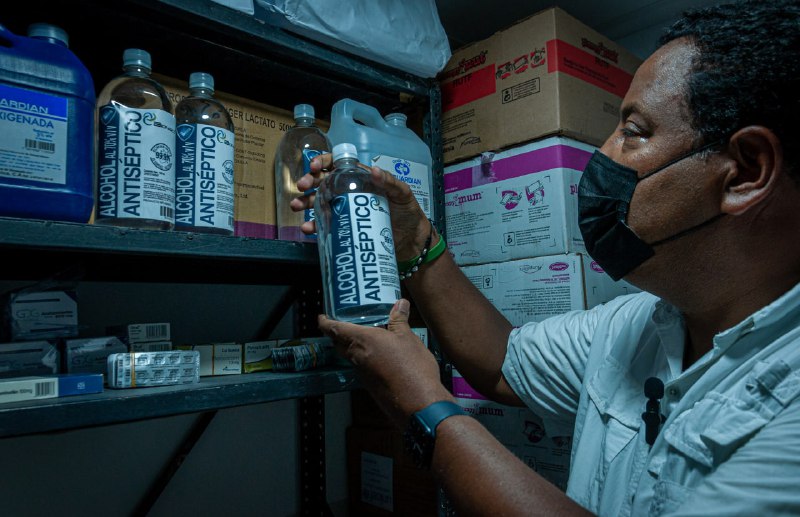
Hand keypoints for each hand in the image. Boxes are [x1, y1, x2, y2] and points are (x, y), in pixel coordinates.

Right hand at [290, 153, 432, 260]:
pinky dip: (314, 225)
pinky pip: (326, 224)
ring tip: (296, 205)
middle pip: (323, 182)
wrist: (411, 241)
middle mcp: (349, 192)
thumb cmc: (408, 212)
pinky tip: (308, 228)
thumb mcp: (402, 194)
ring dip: (305, 202)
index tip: (315, 167)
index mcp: (361, 178)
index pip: (338, 165)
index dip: (323, 162)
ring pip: (320, 202)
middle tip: (302, 186)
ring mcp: (345, 210)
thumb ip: (390, 182)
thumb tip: (374, 170)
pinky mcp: (345, 227)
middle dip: (309, 181)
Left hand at [318, 299, 453, 427]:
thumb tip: (400, 303)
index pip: (334, 329)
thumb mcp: (408, 338)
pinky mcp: (370, 385)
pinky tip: (378, 354)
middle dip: (337, 333)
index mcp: (363, 341)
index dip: (324, 322)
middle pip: (339, 343)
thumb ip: (400, 320)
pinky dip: (364, 357)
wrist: (417, 403)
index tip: (321, 317)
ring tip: (364, 334)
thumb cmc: (412, 367)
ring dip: (352, 345)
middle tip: (343, 322)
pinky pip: (361, 366)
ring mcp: (363, 373)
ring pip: (350, 356)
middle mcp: (357, 357)